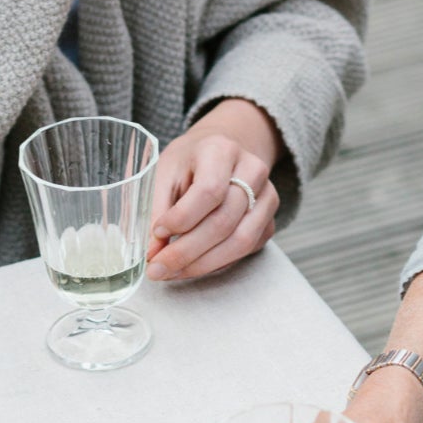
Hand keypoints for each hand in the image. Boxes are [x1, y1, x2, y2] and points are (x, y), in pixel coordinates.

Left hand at [146, 99, 280, 281]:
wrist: (222, 152)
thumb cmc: (189, 163)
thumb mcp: (165, 172)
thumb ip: (157, 209)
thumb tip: (152, 252)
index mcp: (222, 150)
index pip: (209, 191)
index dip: (181, 219)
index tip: (156, 233)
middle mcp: (253, 170)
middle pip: (224, 221)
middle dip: (186, 252)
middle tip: (156, 269)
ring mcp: (267, 195)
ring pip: (241, 240)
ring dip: (203, 264)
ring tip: (172, 272)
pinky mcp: (270, 218)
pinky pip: (248, 249)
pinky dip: (218, 263)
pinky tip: (194, 264)